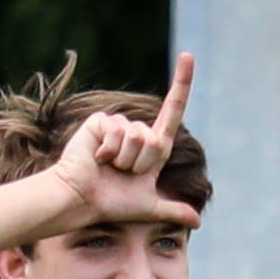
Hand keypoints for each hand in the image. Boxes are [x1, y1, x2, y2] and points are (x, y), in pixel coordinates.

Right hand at [49, 53, 201, 232]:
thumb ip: (173, 210)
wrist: (81, 202)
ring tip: (107, 167)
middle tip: (121, 173)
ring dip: (126, 159)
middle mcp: (135, 132)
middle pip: (156, 140)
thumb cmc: (109, 204)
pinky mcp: (100, 122)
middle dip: (142, 163)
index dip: (182, 83)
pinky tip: (96, 158)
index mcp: (150, 146)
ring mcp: (116, 125)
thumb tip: (197, 223)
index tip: (189, 55)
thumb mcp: (149, 208)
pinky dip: (110, 151)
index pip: (172, 111)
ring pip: (139, 137)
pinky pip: (120, 132)